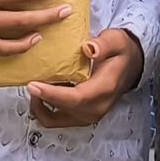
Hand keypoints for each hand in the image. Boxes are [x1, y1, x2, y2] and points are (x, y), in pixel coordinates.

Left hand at [27, 29, 144, 128]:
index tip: (33, 85)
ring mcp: (89, 114)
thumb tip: (88, 48)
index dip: (52, 94)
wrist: (130, 65)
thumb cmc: (120, 52)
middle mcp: (97, 107)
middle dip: (41, 99)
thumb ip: (103, 44)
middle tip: (29, 80)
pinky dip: (46, 108)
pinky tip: (45, 91)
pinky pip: (57, 119)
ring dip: (41, 106)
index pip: (76, 98)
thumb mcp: (115, 40)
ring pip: (56, 120)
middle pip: (62, 110)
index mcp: (104, 89)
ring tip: (36, 86)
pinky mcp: (82, 116)